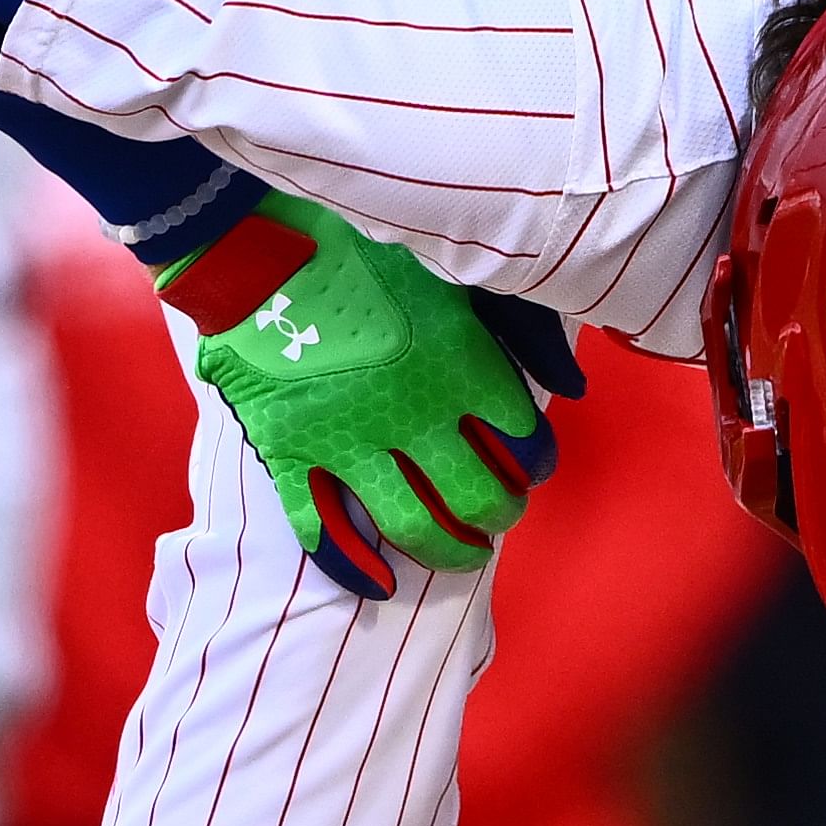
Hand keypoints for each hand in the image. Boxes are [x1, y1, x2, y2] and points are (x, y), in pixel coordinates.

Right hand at [159, 198, 571, 596]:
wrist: (253, 240)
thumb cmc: (362, 241)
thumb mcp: (455, 269)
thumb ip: (521, 326)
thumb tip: (571, 384)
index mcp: (460, 363)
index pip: (524, 440)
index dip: (536, 460)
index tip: (532, 464)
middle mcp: (412, 413)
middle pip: (478, 496)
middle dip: (500, 514)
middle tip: (501, 513)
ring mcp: (348, 440)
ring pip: (413, 525)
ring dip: (448, 551)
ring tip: (463, 554)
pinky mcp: (289, 451)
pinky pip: (322, 530)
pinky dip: (353, 566)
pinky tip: (380, 584)